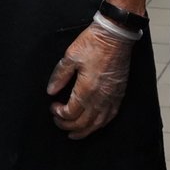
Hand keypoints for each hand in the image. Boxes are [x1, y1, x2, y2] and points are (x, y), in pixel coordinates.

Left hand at [45, 22, 132, 138]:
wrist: (116, 35)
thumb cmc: (93, 43)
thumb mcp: (71, 56)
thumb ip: (60, 76)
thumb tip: (51, 91)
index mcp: (86, 89)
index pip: (70, 113)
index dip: (59, 114)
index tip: (53, 107)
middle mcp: (100, 98)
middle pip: (82, 123)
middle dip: (67, 125)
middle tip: (58, 121)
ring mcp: (111, 97)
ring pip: (97, 124)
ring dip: (84, 131)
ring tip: (73, 134)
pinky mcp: (119, 94)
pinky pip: (110, 116)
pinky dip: (100, 124)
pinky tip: (94, 125)